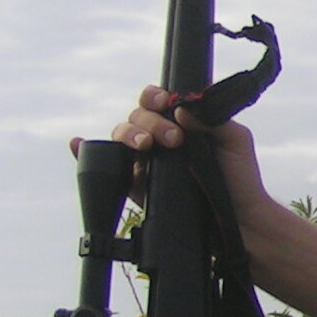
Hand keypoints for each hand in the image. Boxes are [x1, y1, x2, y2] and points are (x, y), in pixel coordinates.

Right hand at [69, 86, 266, 215]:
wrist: (237, 219)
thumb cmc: (239, 177)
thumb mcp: (235, 140)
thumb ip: (212, 118)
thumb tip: (180, 107)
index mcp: (181, 123)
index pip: (158, 101)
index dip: (156, 96)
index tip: (166, 102)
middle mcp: (159, 138)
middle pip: (138, 116)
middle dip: (150, 122)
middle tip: (174, 140)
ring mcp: (145, 160)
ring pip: (121, 135)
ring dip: (128, 134)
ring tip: (144, 145)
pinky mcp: (135, 184)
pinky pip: (104, 166)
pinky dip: (83, 153)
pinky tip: (77, 144)